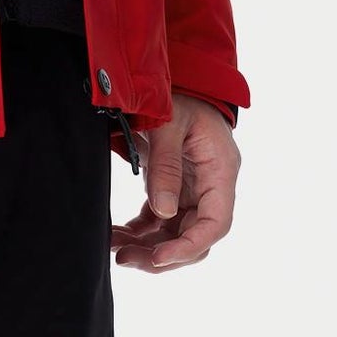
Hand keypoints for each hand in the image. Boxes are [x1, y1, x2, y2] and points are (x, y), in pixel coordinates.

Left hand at [111, 93, 239, 272]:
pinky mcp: (177, 187)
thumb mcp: (170, 122)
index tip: (158, 258)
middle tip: (125, 258)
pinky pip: (162, 218)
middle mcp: (212, 186)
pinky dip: (142, 230)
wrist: (183, 78)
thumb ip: (166, 165)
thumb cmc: (181, 94)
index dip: (188, 247)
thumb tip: (163, 212)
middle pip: (194, 235)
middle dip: (161, 253)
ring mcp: (195, 189)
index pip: (214, 223)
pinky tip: (120, 235)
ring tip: (116, 250)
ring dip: (148, 245)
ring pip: (176, 232)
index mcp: (220, 171)